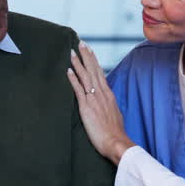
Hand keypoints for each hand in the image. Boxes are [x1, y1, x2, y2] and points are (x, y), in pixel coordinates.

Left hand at [67, 42, 133, 164]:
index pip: (100, 73)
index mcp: (109, 95)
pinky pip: (79, 90)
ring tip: (72, 52)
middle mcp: (102, 94)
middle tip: (81, 43)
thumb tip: (106, 103)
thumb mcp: (115, 115)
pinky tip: (68, 70)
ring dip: (78, 63)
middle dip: (86, 56)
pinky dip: (73, 79)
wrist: (116, 142)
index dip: (94, 61)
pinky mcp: (86, 107)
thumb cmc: (116, 133)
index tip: (90, 51)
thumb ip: (109, 106)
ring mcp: (94, 99)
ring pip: (86, 77)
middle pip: (93, 70)